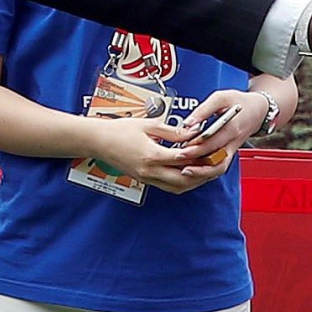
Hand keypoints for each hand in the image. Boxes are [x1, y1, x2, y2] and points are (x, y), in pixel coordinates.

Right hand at [86, 114, 202, 184]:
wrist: (98, 141)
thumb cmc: (119, 130)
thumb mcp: (148, 125)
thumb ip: (173, 131)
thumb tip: (193, 132)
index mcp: (151, 155)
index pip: (182, 159)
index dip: (199, 155)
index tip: (211, 148)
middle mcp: (150, 171)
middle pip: (184, 179)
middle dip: (202, 173)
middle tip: (213, 163)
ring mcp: (147, 178)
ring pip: (178, 187)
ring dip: (194, 181)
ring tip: (206, 169)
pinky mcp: (145, 180)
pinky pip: (169, 187)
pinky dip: (183, 183)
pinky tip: (190, 173)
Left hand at [165, 89, 267, 165]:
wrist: (257, 110)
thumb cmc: (239, 102)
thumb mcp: (221, 98)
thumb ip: (204, 109)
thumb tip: (189, 122)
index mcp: (233, 127)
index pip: (213, 141)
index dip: (197, 146)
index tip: (182, 148)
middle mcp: (234, 142)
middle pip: (215, 156)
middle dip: (195, 159)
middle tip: (178, 157)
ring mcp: (232, 149)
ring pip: (219, 167)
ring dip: (203, 171)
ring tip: (186, 171)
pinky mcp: (229, 153)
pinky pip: (219, 165)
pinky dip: (207, 170)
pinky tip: (194, 169)